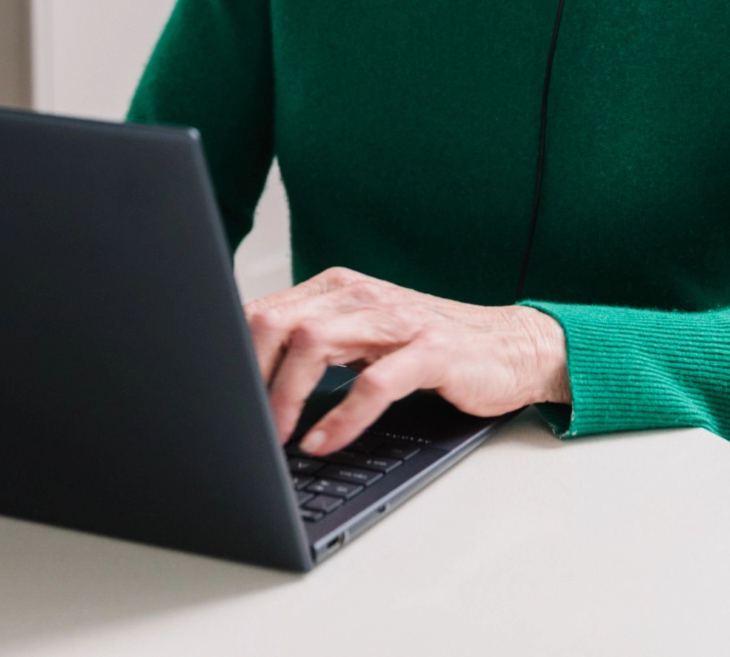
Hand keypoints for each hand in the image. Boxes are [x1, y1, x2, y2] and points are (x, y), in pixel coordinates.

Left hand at [243, 267, 569, 455]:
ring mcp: (396, 320)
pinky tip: (325, 441)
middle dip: (252, 374)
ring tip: (278, 436)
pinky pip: (376, 383)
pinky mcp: (430, 350)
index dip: (234, 353)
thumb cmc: (430, 345)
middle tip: (243, 422)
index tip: (219, 396)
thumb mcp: (363, 335)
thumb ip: (316, 342)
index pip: (265, 310)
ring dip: (287, 395)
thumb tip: (251, 376)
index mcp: (337, 289)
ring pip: (316, 343)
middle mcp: (361, 295)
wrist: (510, 346)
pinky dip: (343, 417)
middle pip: (279, 321)